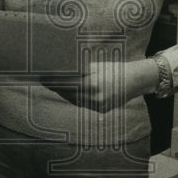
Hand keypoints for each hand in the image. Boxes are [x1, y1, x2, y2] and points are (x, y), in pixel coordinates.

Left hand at [40, 58, 159, 112]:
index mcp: (91, 84)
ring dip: (63, 93)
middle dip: (55, 86)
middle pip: (67, 93)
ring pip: (74, 100)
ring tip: (52, 85)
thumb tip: (60, 70)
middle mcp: (94, 98)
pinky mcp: (101, 110)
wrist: (135, 80)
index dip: (52, 81)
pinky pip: (83, 104)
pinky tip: (67, 92)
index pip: (66, 84)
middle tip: (43, 79)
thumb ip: (79, 71)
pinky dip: (74, 98)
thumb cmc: (113, 69)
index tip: (42, 76)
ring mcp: (98, 106)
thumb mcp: (95, 67)